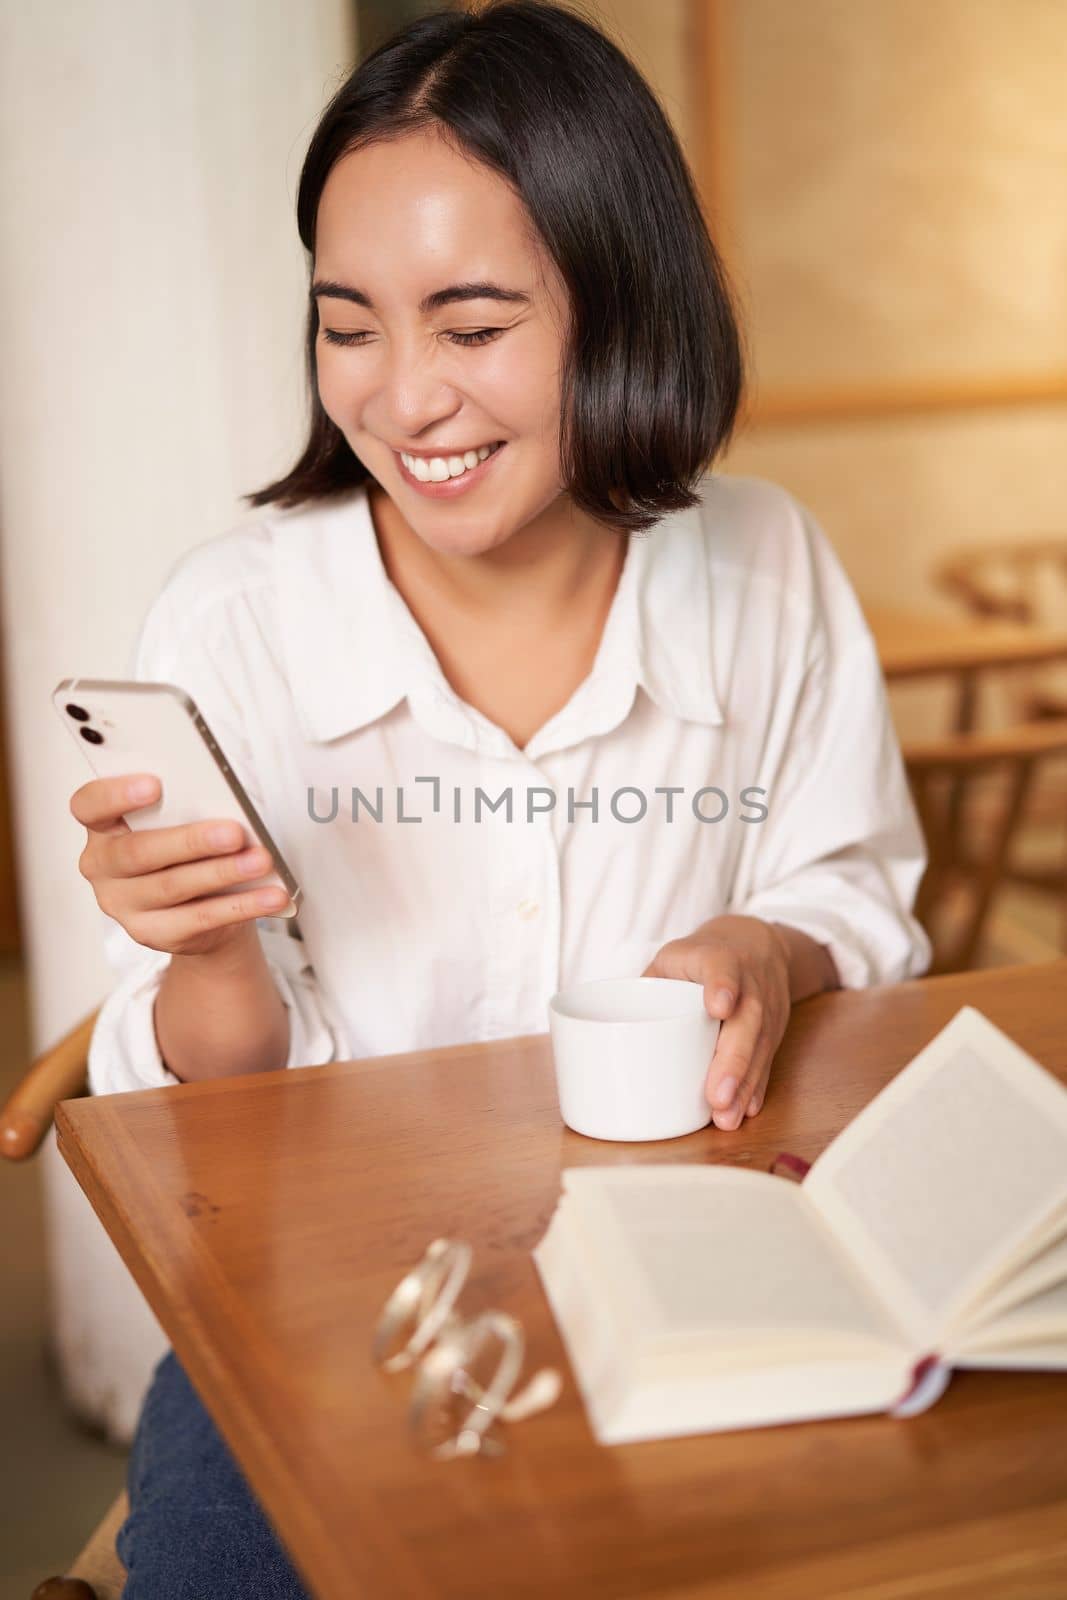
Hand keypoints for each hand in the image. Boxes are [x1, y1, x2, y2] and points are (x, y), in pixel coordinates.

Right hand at [71, 773, 292, 957]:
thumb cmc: (188, 846)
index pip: (89, 806)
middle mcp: (102, 867)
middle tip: (234, 832)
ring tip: (261, 861)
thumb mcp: (181, 820)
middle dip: (190, 841)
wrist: (200, 906)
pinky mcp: (153, 934)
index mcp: (102, 827)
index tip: (155, 784)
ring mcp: (123, 905)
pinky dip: (241, 906)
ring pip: (172, 887)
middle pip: (138, 852)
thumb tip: (224, 804)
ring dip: (221, 873)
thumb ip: (186, 807)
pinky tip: (271, 896)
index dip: (116, 794)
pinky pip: (200, 919)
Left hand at [641, 914, 792, 1129]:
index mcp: (719, 959)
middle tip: (717, 1096)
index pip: (722, 968)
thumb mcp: (673, 956)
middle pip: (746, 1020)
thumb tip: (610, 1031)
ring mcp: (766, 1009)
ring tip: (726, 1116)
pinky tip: (745, 1111)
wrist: (756, 945)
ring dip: (744, 1085)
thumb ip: (647, 987)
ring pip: (759, 1047)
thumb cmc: (703, 955)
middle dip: (732, 1061)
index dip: (721, 986)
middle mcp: (749, 984)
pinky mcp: (773, 1032)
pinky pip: (766, 1062)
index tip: (718, 1007)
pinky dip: (756, 1088)